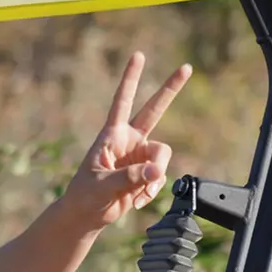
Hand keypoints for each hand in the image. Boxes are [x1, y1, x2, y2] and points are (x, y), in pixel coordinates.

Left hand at [63, 52, 191, 229]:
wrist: (87, 215)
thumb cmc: (85, 196)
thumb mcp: (101, 186)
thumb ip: (128, 177)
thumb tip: (155, 171)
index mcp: (112, 135)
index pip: (122, 101)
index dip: (130, 79)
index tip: (138, 56)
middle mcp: (129, 140)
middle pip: (154, 109)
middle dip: (170, 89)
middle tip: (186, 67)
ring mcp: (139, 156)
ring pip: (162, 154)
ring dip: (154, 176)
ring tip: (135, 194)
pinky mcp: (146, 172)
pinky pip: (160, 176)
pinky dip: (151, 191)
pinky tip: (135, 200)